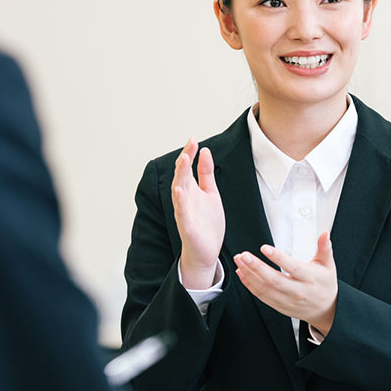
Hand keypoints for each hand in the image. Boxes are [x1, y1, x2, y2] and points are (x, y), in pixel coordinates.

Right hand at [171, 138, 224, 288]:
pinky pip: (182, 213)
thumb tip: (205, 151)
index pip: (188, 168)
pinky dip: (180, 202)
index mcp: (191, 190)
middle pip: (182, 176)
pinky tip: (179, 191)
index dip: (190, 153)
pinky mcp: (186, 227)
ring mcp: (184, 213)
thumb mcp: (211, 194)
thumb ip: (206, 173)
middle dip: (184, 161)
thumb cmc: (207, 223)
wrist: (207, 251)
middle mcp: (185, 199)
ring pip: (179, 192)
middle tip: (189, 147)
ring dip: (180, 176)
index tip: (194, 139)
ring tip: (183, 161)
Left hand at [234, 232, 337, 333]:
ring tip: (240, 260)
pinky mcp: (279, 306)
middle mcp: (297, 291)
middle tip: (244, 255)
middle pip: (274, 280)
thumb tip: (325, 233)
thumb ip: (324, 248)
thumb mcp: (328, 265)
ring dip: (249, 274)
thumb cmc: (325, 284)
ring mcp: (287, 300)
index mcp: (310, 278)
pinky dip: (249, 285)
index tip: (265, 248)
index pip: (292, 267)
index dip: (278, 258)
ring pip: (265, 288)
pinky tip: (242, 273)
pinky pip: (261, 296)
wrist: (325, 310)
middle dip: (256, 267)